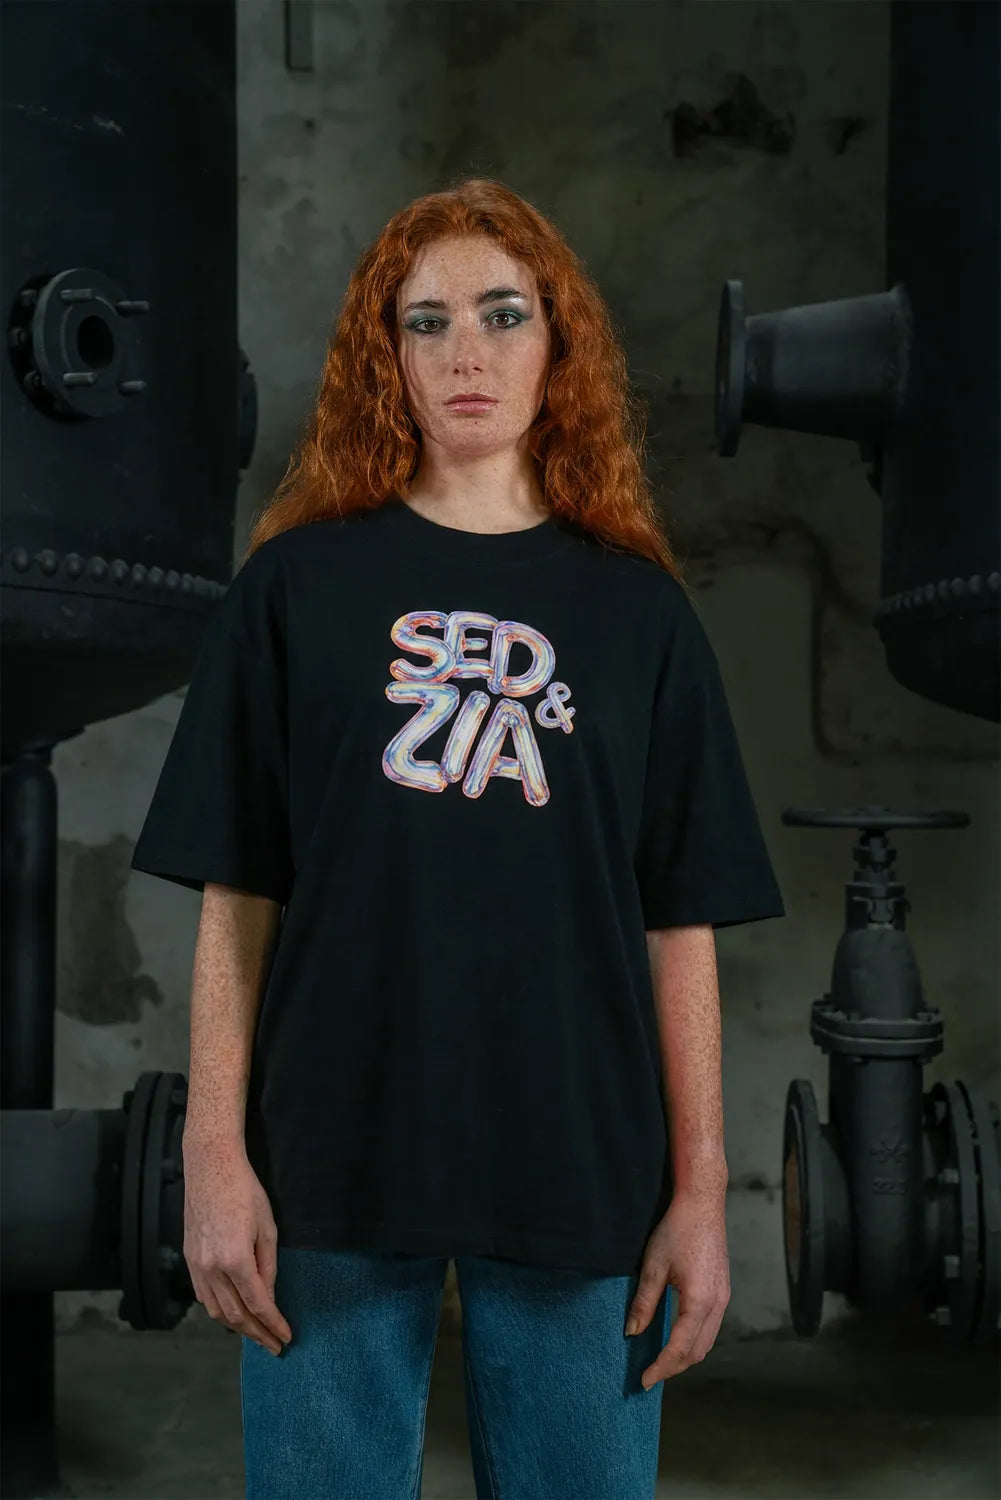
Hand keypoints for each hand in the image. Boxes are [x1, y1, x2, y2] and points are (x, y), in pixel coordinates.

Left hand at [625, 1188, 729, 1388]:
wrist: (703, 1204)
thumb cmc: (677, 1230)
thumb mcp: (653, 1266)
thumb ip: (644, 1302)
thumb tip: (631, 1332)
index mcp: (699, 1301)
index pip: (680, 1348)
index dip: (662, 1367)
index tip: (644, 1380)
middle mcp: (717, 1304)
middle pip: (698, 1352)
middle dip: (674, 1367)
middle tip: (650, 1374)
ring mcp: (724, 1297)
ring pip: (707, 1341)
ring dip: (686, 1356)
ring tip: (662, 1361)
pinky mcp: (723, 1290)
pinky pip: (711, 1327)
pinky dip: (695, 1340)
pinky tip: (678, 1337)